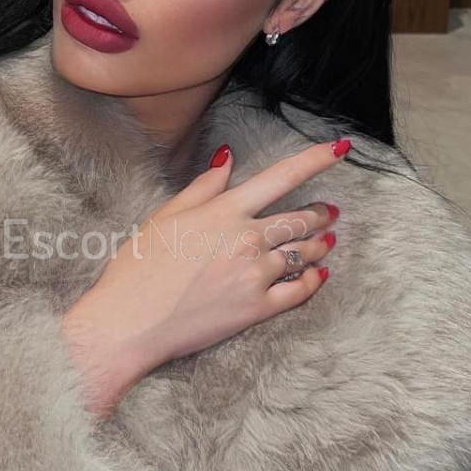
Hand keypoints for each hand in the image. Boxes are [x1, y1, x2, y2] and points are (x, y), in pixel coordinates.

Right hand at [63, 137, 347, 402]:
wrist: (130, 321)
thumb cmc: (139, 267)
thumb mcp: (166, 216)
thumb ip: (204, 187)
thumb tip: (227, 159)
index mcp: (225, 211)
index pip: (283, 176)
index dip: (317, 159)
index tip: (340, 149)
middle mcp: (247, 239)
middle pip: (301, 218)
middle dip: (321, 212)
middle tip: (329, 211)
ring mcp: (256, 275)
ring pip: (304, 253)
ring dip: (320, 244)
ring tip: (327, 240)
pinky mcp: (257, 309)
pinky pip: (299, 292)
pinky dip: (314, 281)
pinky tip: (320, 275)